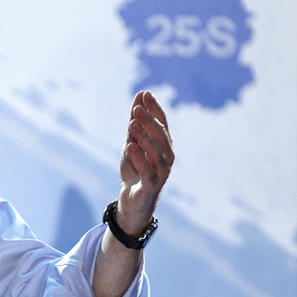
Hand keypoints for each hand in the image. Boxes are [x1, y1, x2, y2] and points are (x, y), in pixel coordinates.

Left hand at [116, 90, 173, 233]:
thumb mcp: (132, 143)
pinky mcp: (152, 186)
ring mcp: (161, 172)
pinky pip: (147, 170)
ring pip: (156, 152)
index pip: (162, 123)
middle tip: (137, 109)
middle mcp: (166, 157)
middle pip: (161, 136)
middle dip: (149, 121)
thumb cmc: (135, 171)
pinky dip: (139, 157)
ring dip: (144, 137)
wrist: (132, 201)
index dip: (155, 109)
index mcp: (164, 146)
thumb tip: (140, 95)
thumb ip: (135, 123)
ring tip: (132, 124)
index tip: (145, 94)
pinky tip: (130, 146)